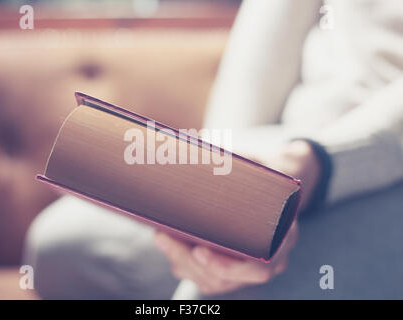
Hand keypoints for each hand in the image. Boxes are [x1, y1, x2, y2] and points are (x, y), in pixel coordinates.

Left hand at [154, 140, 319, 294]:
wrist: (272, 188)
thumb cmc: (264, 176)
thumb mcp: (257, 166)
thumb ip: (240, 164)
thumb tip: (202, 149)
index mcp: (283, 237)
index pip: (260, 267)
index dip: (227, 266)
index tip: (199, 251)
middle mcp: (269, 260)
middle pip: (226, 278)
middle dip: (190, 261)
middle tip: (164, 237)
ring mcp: (248, 267)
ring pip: (212, 281)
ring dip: (181, 261)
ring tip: (161, 236)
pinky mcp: (231, 269)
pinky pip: (206, 277)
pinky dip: (184, 264)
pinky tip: (169, 244)